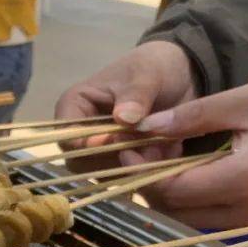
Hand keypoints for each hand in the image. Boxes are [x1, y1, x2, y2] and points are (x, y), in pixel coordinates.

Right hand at [54, 41, 198, 170]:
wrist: (180, 76)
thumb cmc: (153, 68)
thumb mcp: (146, 75)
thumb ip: (135, 97)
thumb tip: (123, 118)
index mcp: (74, 107)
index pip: (67, 137)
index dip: (88, 145)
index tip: (116, 141)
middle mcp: (80, 134)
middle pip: (82, 162)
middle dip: (115, 158)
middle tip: (147, 146)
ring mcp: (99, 151)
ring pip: (104, 174)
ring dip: (133, 166)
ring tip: (162, 147)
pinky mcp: (119, 163)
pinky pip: (125, 178)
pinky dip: (146, 170)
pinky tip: (165, 152)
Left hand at [135, 78, 247, 228]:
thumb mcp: (246, 100)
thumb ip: (192, 116)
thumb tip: (145, 126)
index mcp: (244, 180)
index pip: (174, 190)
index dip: (144, 173)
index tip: (128, 151)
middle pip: (179, 212)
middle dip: (153, 187)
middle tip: (143, 156)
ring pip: (194, 221)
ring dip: (173, 197)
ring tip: (165, 162)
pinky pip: (215, 220)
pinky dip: (196, 202)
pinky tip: (192, 174)